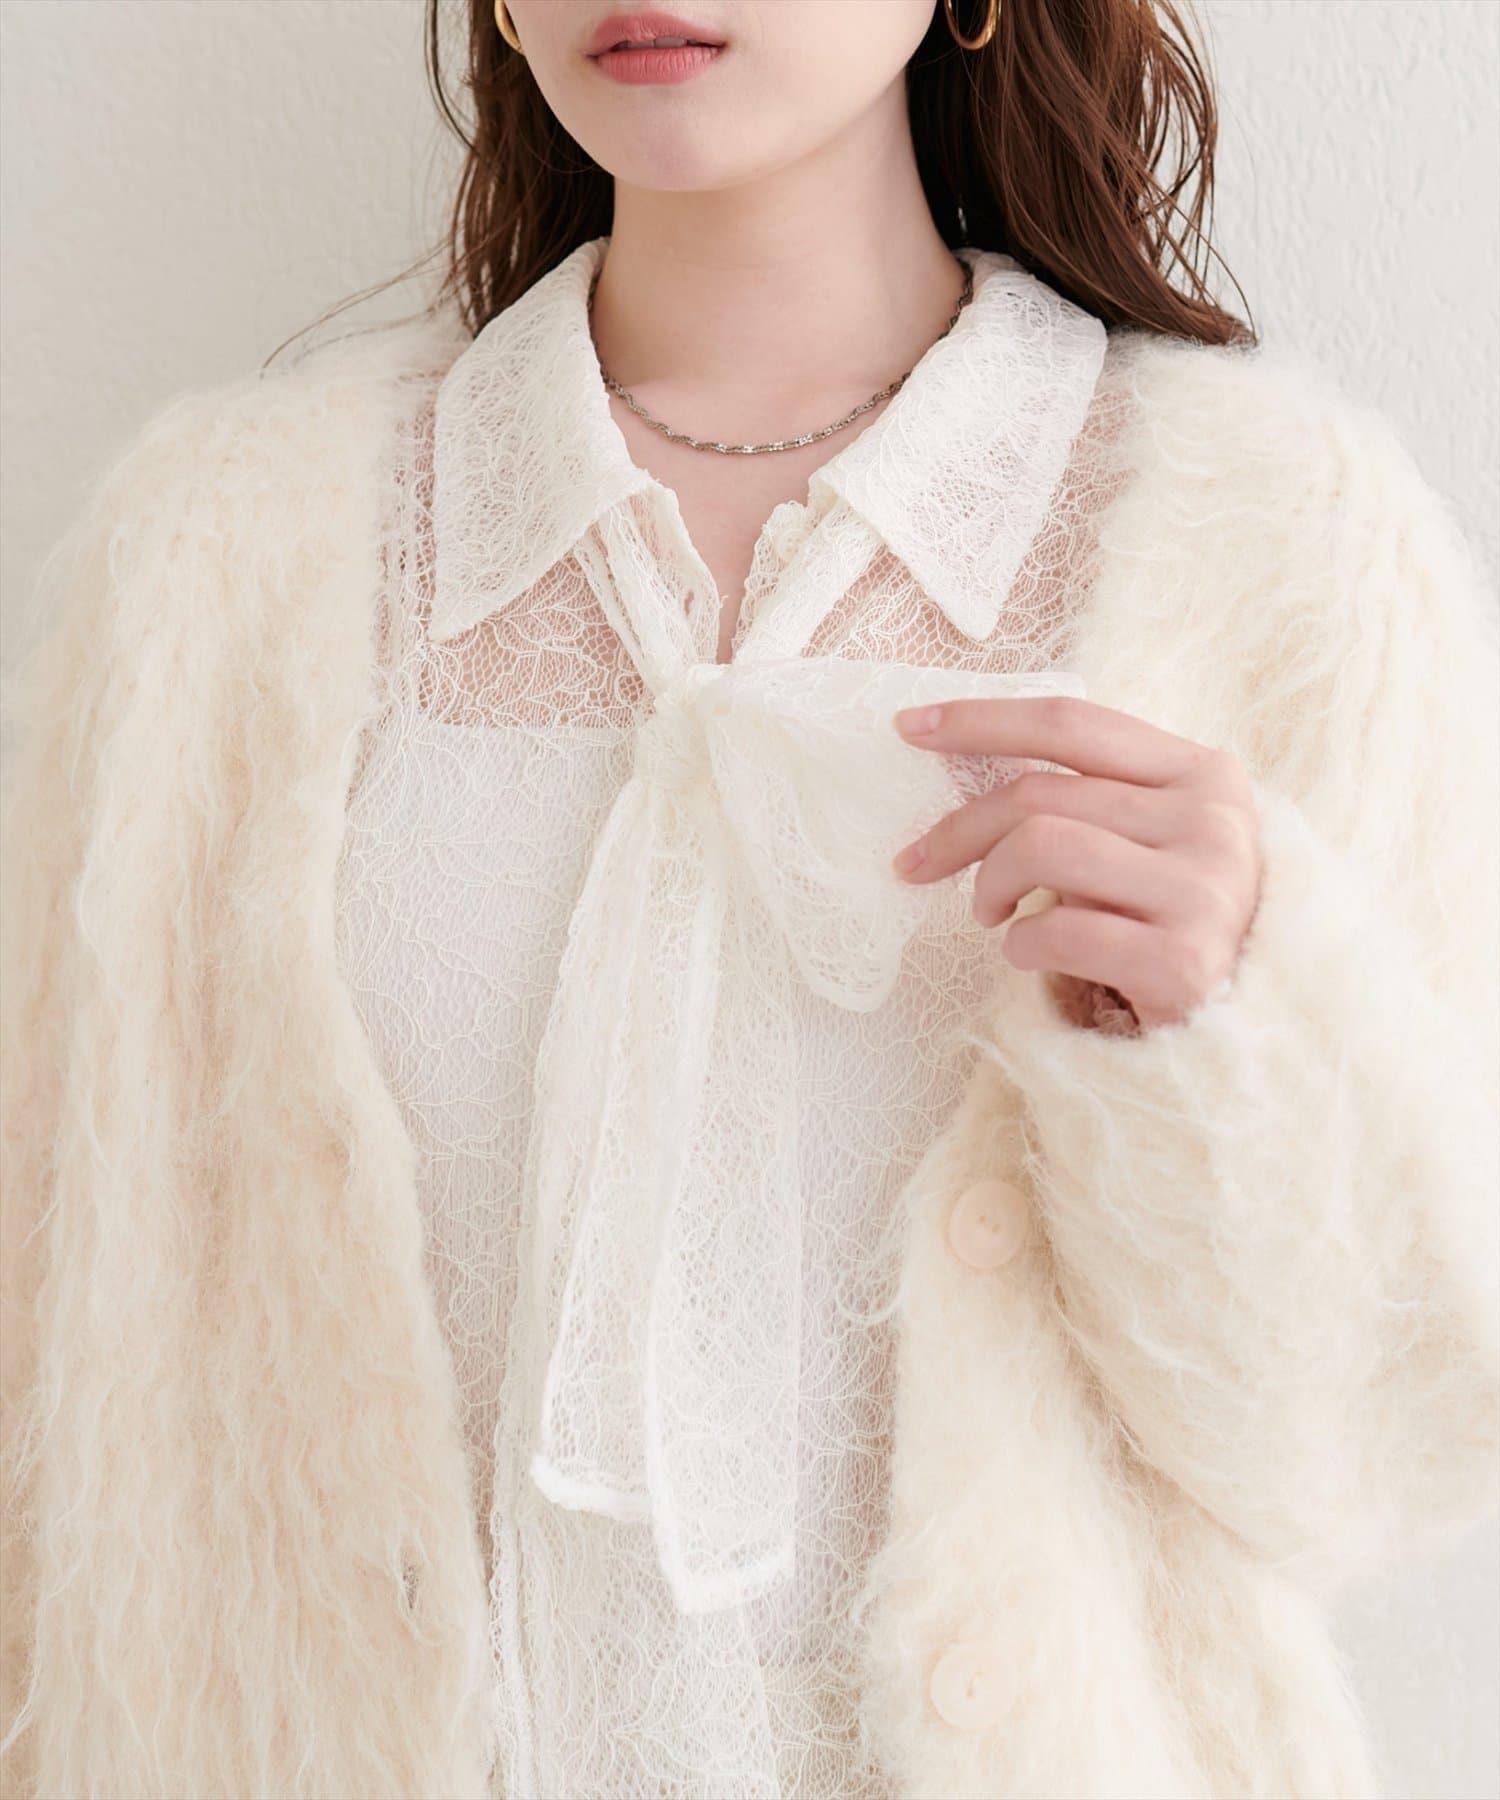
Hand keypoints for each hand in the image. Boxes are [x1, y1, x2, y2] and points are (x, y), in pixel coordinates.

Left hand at [889, 695, 1263, 1030]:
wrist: (1250, 1030)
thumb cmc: (1173, 923)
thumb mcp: (1149, 840)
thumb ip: (1086, 798)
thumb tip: (962, 759)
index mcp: (1203, 774)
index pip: (1071, 723)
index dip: (980, 719)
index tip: (910, 728)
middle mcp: (1212, 821)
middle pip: (1039, 792)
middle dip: (958, 829)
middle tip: (917, 864)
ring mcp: (1204, 891)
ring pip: (1040, 846)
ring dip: (988, 884)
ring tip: (989, 913)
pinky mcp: (1184, 963)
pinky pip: (1056, 931)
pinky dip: (1020, 945)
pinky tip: (1031, 956)